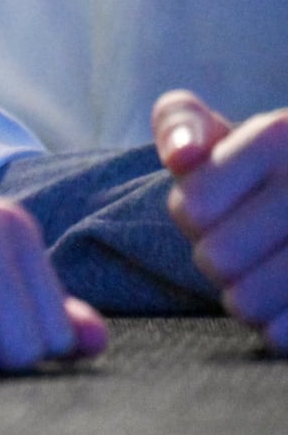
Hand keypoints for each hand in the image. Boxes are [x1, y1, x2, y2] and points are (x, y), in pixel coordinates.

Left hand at [153, 90, 287, 352]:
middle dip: (222, 264)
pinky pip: (283, 333)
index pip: (191, 207)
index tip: (221, 213)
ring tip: (269, 280)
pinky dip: (279, 332)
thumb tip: (181, 155)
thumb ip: (181, 124)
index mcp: (277, 135)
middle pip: (217, 259)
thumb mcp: (221, 133)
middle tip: (248, 253)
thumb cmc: (265, 171)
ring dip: (249, 301)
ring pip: (247, 302)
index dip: (195, 221)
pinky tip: (285, 316)